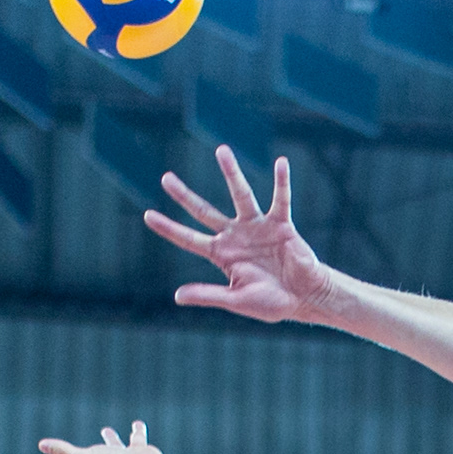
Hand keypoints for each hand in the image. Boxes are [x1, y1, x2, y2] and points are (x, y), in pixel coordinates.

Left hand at [145, 149, 339, 323]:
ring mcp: (257, 227)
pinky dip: (282, 182)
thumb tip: (177, 297)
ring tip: (221, 150)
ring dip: (231, 173)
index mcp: (222, 254)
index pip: (188, 239)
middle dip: (184, 196)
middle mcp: (235, 236)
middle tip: (165, 178)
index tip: (148, 216)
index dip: (169, 229)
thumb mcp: (235, 300)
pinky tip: (281, 162)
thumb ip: (208, 295)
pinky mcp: (281, 224)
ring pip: (241, 195)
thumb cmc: (271, 303)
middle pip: (203, 211)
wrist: (304, 298)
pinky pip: (281, 199)